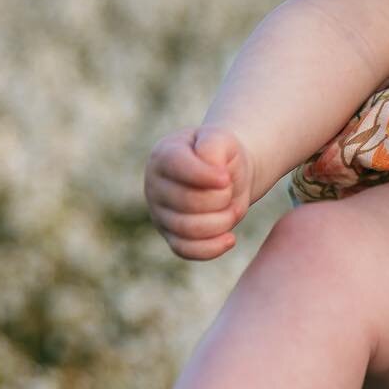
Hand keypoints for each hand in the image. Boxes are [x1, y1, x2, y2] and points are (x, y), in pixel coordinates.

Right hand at [144, 125, 255, 258]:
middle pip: (187, 201)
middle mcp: (154, 185)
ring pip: (188, 229)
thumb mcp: (221, 138)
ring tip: (234, 209)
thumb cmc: (221, 154)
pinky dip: (211, 248)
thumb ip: (214, 146)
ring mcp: (159, 212)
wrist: (226, 174)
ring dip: (221, 222)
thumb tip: (214, 174)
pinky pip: (186, 250)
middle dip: (220, 199)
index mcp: (164, 155)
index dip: (205, 176)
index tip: (227, 178)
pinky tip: (230, 238)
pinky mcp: (170, 235)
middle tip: (232, 191)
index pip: (177, 167)